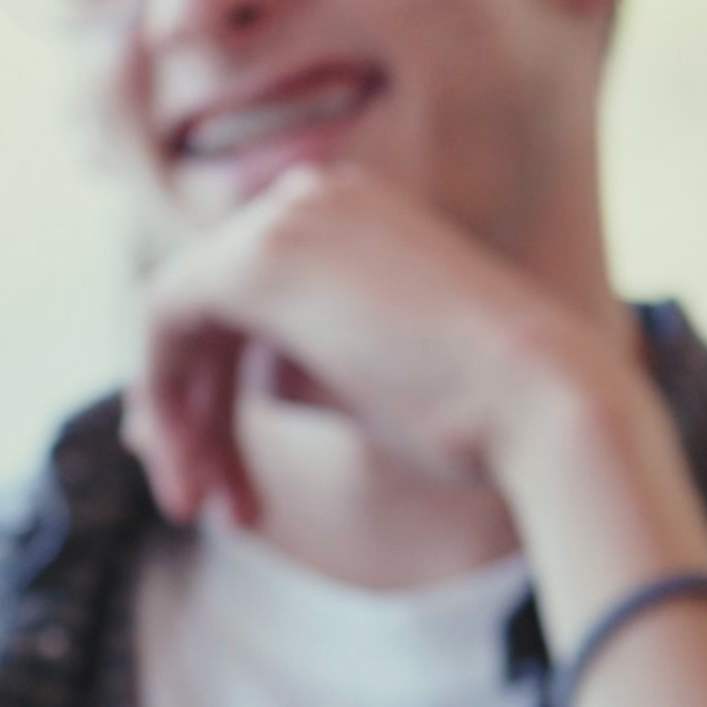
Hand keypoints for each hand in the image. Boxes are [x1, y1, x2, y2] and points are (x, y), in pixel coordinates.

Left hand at [122, 166, 669, 557]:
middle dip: (194, 414)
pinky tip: (186, 469)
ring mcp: (287, 216)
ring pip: (182, 318)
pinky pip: (161, 316)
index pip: (252, 302)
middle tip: (209, 508)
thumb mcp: (368, 387)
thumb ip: (283, 377)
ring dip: (182, 421)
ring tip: (204, 509)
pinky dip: (160, 394)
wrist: (547, 402)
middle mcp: (316, 197)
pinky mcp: (256, 256)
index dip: (217, 393)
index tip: (223, 481)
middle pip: (212, 311)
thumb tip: (170, 417)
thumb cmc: (483, 415)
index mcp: (356, 215)